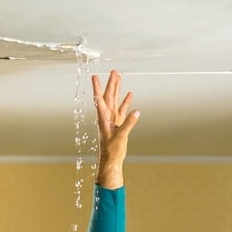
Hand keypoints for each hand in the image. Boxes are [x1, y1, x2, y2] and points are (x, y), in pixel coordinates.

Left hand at [92, 70, 139, 188]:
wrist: (111, 159)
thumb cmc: (112, 150)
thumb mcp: (120, 137)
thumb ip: (128, 124)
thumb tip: (137, 111)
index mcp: (103, 117)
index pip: (99, 99)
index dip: (97, 87)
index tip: (94, 76)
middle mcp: (107, 116)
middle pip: (108, 96)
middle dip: (111, 83)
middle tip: (114, 71)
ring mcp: (113, 119)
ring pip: (115, 100)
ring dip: (117, 89)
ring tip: (119, 77)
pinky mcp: (118, 123)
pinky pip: (122, 109)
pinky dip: (126, 101)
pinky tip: (129, 94)